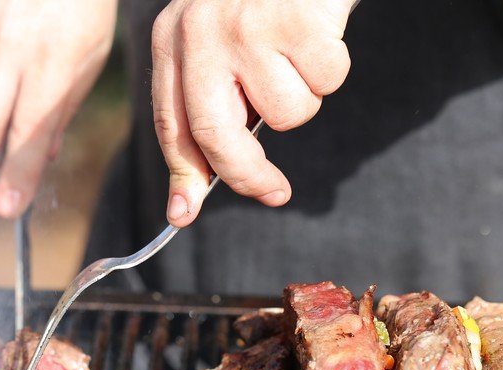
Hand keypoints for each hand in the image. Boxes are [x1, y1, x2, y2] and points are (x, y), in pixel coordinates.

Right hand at [0, 0, 116, 217]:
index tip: (7, 209)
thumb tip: (43, 157)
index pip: (28, 138)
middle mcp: (9, 49)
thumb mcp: (89, 58)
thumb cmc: (81, 4)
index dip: (16, 178)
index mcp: (51, 64)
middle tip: (4, 154)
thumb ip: (62, 110)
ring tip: (16, 76)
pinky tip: (1, 45)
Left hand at [152, 0, 354, 225]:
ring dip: (304, 96)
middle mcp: (199, 34)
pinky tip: (319, 31)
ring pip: (286, 113)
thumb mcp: (217, 39)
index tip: (182, 215)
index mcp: (172, 41)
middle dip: (248, 176)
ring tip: (297, 52)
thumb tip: (198, 187)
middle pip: (217, 137)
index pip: (171, 124)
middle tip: (274, 193)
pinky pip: (325, 82)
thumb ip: (210, 101)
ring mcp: (245, 27)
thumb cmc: (263, 0)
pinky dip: (332, 68)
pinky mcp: (295, 21)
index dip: (181, 176)